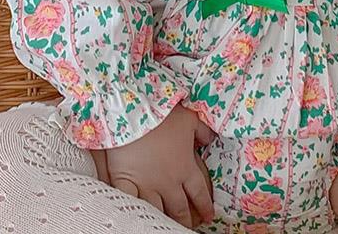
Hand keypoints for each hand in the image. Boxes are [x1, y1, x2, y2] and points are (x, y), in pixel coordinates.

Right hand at [95, 104, 215, 228]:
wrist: (134, 116)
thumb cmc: (164, 116)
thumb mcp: (190, 119)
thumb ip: (203, 131)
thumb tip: (210, 139)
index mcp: (185, 168)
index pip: (199, 192)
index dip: (205, 206)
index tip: (209, 216)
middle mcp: (168, 182)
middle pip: (179, 208)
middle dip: (185, 220)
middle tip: (189, 228)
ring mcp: (147, 186)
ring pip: (158, 212)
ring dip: (164, 221)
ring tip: (167, 228)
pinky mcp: (127, 183)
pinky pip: (131, 204)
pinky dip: (134, 212)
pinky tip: (137, 219)